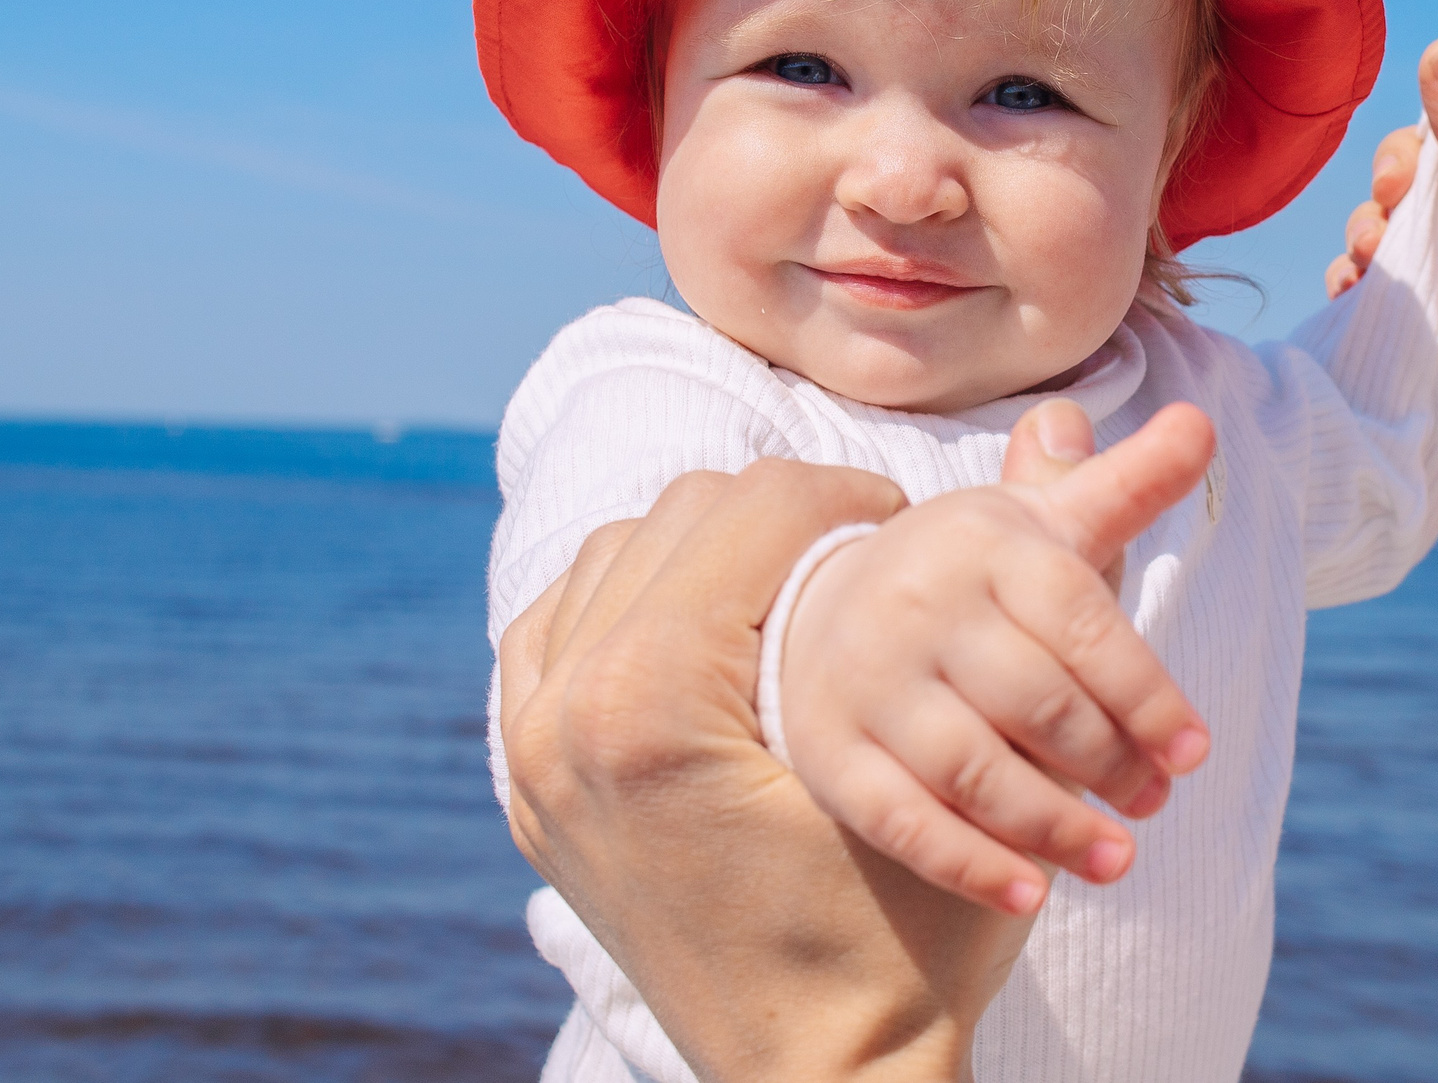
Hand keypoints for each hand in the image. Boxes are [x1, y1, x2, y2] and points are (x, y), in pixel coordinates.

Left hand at [500, 460, 1028, 1082]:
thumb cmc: (896, 943)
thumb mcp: (905, 767)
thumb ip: (891, 621)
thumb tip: (906, 500)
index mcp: (647, 702)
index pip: (750, 510)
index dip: (842, 494)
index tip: (901, 514)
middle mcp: (562, 717)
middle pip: (675, 518)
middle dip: (780, 515)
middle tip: (859, 544)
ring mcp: (532, 758)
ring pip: (608, 558)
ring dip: (703, 550)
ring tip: (792, 579)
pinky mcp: (531, 792)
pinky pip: (555, 635)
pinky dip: (624, 604)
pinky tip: (701, 627)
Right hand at [780, 402, 1216, 913]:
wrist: (819, 603)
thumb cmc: (970, 573)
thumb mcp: (1044, 521)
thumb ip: (1124, 485)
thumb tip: (1201, 424)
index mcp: (984, 543)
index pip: (1081, 624)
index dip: (1146, 695)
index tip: (1194, 755)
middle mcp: (919, 604)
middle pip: (1035, 703)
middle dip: (1107, 765)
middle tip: (1150, 805)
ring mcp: (868, 680)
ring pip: (973, 769)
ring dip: (1053, 827)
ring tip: (1116, 862)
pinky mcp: (830, 751)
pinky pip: (903, 820)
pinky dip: (970, 864)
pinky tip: (1030, 895)